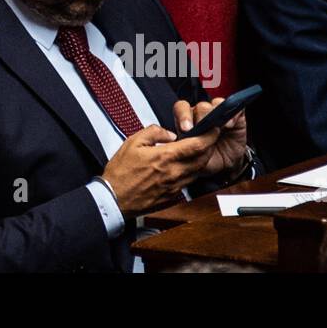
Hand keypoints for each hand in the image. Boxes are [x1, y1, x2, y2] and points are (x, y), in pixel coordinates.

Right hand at [101, 122, 219, 216]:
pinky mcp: (173, 196)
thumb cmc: (121, 172)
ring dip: (201, 159)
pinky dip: (191, 171)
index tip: (212, 129)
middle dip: (209, 147)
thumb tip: (168, 133)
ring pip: (198, 171)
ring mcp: (175, 186)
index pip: (197, 145)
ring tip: (195, 150)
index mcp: (165, 157)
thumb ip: (153, 132)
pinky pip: (189, 181)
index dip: (209, 136)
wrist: (114, 198)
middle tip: (207, 138)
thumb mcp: (132, 142)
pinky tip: (183, 166)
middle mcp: (174, 173)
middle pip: (203, 159)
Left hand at [173, 98, 249, 176]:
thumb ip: (187, 148)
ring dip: (216, 113)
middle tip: (203, 127)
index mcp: (188, 120)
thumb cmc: (204, 158)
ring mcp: (220, 112)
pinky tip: (230, 125)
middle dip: (201, 116)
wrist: (224, 164)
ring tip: (218, 128)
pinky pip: (235, 110)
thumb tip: (180, 146)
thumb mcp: (193, 157)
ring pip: (216, 104)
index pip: (181, 108)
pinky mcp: (236, 116)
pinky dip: (233, 115)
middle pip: (201, 107)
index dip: (183, 116)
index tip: (185, 129)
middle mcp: (202, 113)